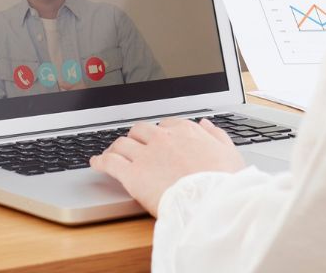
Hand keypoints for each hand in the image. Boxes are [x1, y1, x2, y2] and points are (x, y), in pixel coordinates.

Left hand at [90, 118, 245, 216]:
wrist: (212, 201)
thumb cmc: (224, 182)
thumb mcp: (229, 153)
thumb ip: (216, 135)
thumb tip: (205, 124)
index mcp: (186, 132)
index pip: (166, 124)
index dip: (159, 133)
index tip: (157, 140)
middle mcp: (163, 138)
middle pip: (141, 130)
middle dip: (135, 137)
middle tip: (133, 146)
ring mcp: (146, 155)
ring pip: (122, 143)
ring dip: (115, 147)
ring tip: (111, 153)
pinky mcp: (132, 174)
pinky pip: (110, 162)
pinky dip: (100, 161)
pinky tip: (96, 163)